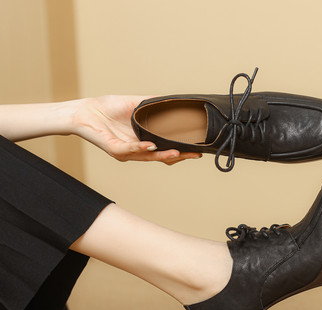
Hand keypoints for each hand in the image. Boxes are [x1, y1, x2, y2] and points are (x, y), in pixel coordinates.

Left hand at [72, 95, 201, 164]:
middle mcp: (137, 150)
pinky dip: (141, 147)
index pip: (166, 149)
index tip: (196, 149)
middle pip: (161, 157)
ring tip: (178, 153)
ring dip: (164, 155)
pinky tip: (152, 145)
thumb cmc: (107, 108)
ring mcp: (126, 152)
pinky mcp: (114, 150)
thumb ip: (152, 103)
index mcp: (143, 141)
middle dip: (179, 156)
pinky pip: (130, 150)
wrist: (84, 112)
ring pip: (149, 157)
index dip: (181, 150)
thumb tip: (172, 99)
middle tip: (194, 154)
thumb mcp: (135, 104)